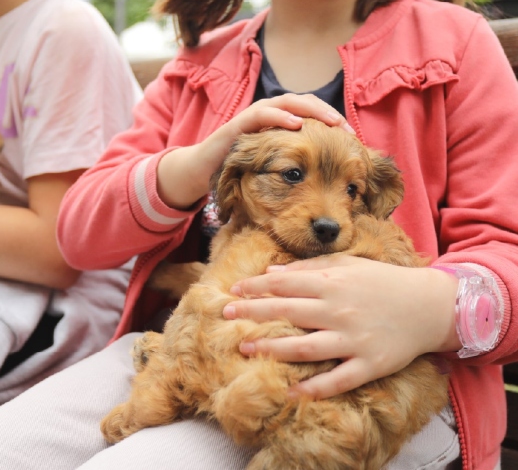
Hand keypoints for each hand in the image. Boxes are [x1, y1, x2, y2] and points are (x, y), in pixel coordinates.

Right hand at [157, 94, 354, 208]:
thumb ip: (294, 167)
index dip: (334, 121)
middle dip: (328, 114)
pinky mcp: (239, 124)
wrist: (202, 171)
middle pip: (305, 104)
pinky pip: (261, 114)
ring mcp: (254, 117)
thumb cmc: (239, 171)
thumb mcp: (271, 169)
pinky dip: (280, 116)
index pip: (313, 114)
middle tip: (346, 129)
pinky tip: (296, 124)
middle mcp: (270, 115)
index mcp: (281, 123)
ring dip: (310, 110)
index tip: (354, 139)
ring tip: (329, 121)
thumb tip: (323, 180)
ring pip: (287, 102)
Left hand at [223, 255, 459, 399]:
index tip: (233, 290)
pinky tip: (289, 391)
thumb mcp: (348, 265)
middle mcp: (339, 310)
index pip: (284, 283)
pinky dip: (314, 388)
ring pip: (305, 347)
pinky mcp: (369, 364)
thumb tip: (270, 272)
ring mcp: (353, 339)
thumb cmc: (383, 282)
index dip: (255, 287)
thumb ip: (309, 268)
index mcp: (332, 283)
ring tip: (245, 350)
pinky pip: (338, 379)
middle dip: (252, 314)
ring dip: (272, 349)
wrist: (429, 306)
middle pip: (287, 312)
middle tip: (226, 316)